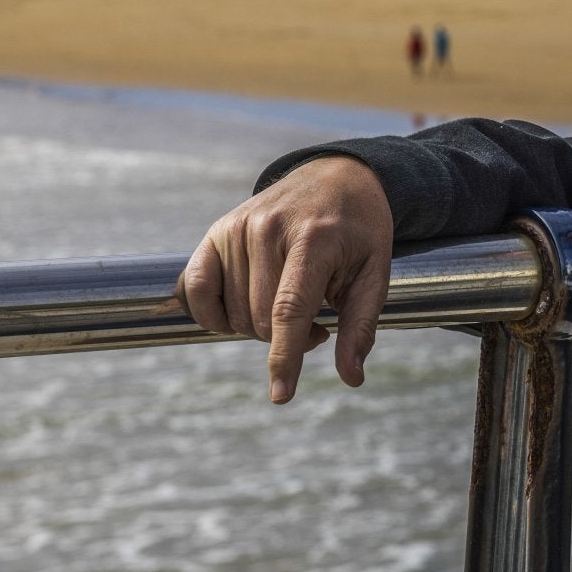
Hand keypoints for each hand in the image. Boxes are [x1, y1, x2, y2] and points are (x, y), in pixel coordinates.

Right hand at [180, 155, 393, 403]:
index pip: (289, 310)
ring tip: (292, 302)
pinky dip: (212, 313)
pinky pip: (195, 289)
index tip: (280, 395)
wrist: (336, 176)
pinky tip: (240, 309)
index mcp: (314, 240)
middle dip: (286, 338)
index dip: (284, 356)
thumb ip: (362, 325)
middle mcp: (269, 230)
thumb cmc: (359, 231)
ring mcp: (237, 228)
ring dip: (258, 325)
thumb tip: (352, 378)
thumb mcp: (376, 272)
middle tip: (319, 322)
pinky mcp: (217, 231)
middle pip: (259, 320)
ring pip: (232, 313)